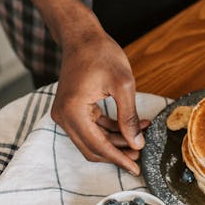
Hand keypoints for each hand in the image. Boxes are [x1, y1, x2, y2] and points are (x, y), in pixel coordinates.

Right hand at [51, 24, 148, 172]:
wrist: (82, 36)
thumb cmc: (101, 53)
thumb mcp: (123, 84)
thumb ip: (128, 117)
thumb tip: (136, 143)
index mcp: (73, 111)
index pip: (98, 145)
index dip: (119, 159)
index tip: (137, 168)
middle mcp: (63, 116)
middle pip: (92, 147)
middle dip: (117, 152)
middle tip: (141, 153)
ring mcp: (65, 113)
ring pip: (92, 139)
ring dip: (116, 140)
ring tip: (140, 135)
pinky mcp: (71, 108)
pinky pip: (90, 127)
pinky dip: (109, 129)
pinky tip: (131, 125)